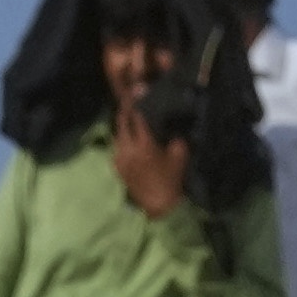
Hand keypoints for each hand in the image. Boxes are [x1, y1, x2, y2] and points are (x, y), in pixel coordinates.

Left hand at [111, 95, 192, 214]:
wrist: (158, 205)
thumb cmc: (172, 179)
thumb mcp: (180, 154)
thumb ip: (174, 136)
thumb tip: (170, 125)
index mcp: (144, 144)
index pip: (137, 117)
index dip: (137, 102)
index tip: (138, 91)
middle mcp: (128, 149)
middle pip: (122, 122)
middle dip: (125, 109)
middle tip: (128, 98)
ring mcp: (120, 158)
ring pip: (117, 134)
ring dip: (122, 124)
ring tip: (127, 115)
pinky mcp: (117, 167)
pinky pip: (117, 147)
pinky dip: (122, 139)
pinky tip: (127, 136)